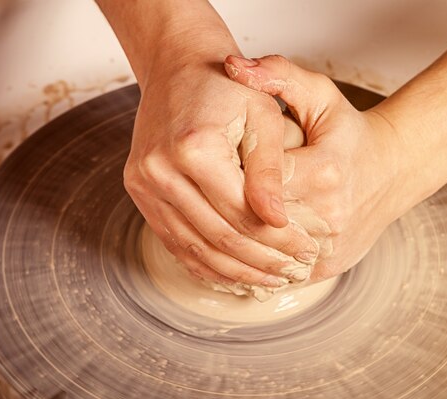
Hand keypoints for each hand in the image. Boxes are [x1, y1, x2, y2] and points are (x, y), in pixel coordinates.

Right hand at [124, 51, 319, 287]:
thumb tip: (277, 221)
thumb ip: (270, 170)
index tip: (307, 250)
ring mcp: (143, 184)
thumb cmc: (228, 87)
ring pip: (195, 247)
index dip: (280, 238)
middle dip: (262, 261)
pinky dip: (205, 263)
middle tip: (293, 273)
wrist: (179, 68)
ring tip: (270, 280)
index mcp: (194, 147)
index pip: (244, 212)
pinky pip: (174, 241)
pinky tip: (233, 275)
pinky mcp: (139, 192)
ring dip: (235, 271)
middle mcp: (159, 169)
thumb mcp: (262, 115)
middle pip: (219, 236)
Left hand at [225, 55, 421, 280]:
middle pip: (253, 222)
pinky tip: (236, 247)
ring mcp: (327, 248)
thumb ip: (278, 76)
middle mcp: (327, 215)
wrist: (393, 172)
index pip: (255, 182)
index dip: (226, 176)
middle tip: (202, 198)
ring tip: (211, 224)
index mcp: (323, 171)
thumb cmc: (351, 135)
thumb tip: (233, 67)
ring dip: (232, 243)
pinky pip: (276, 273)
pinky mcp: (325, 269)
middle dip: (224, 211)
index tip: (211, 169)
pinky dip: (252, 263)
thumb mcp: (321, 97)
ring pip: (261, 255)